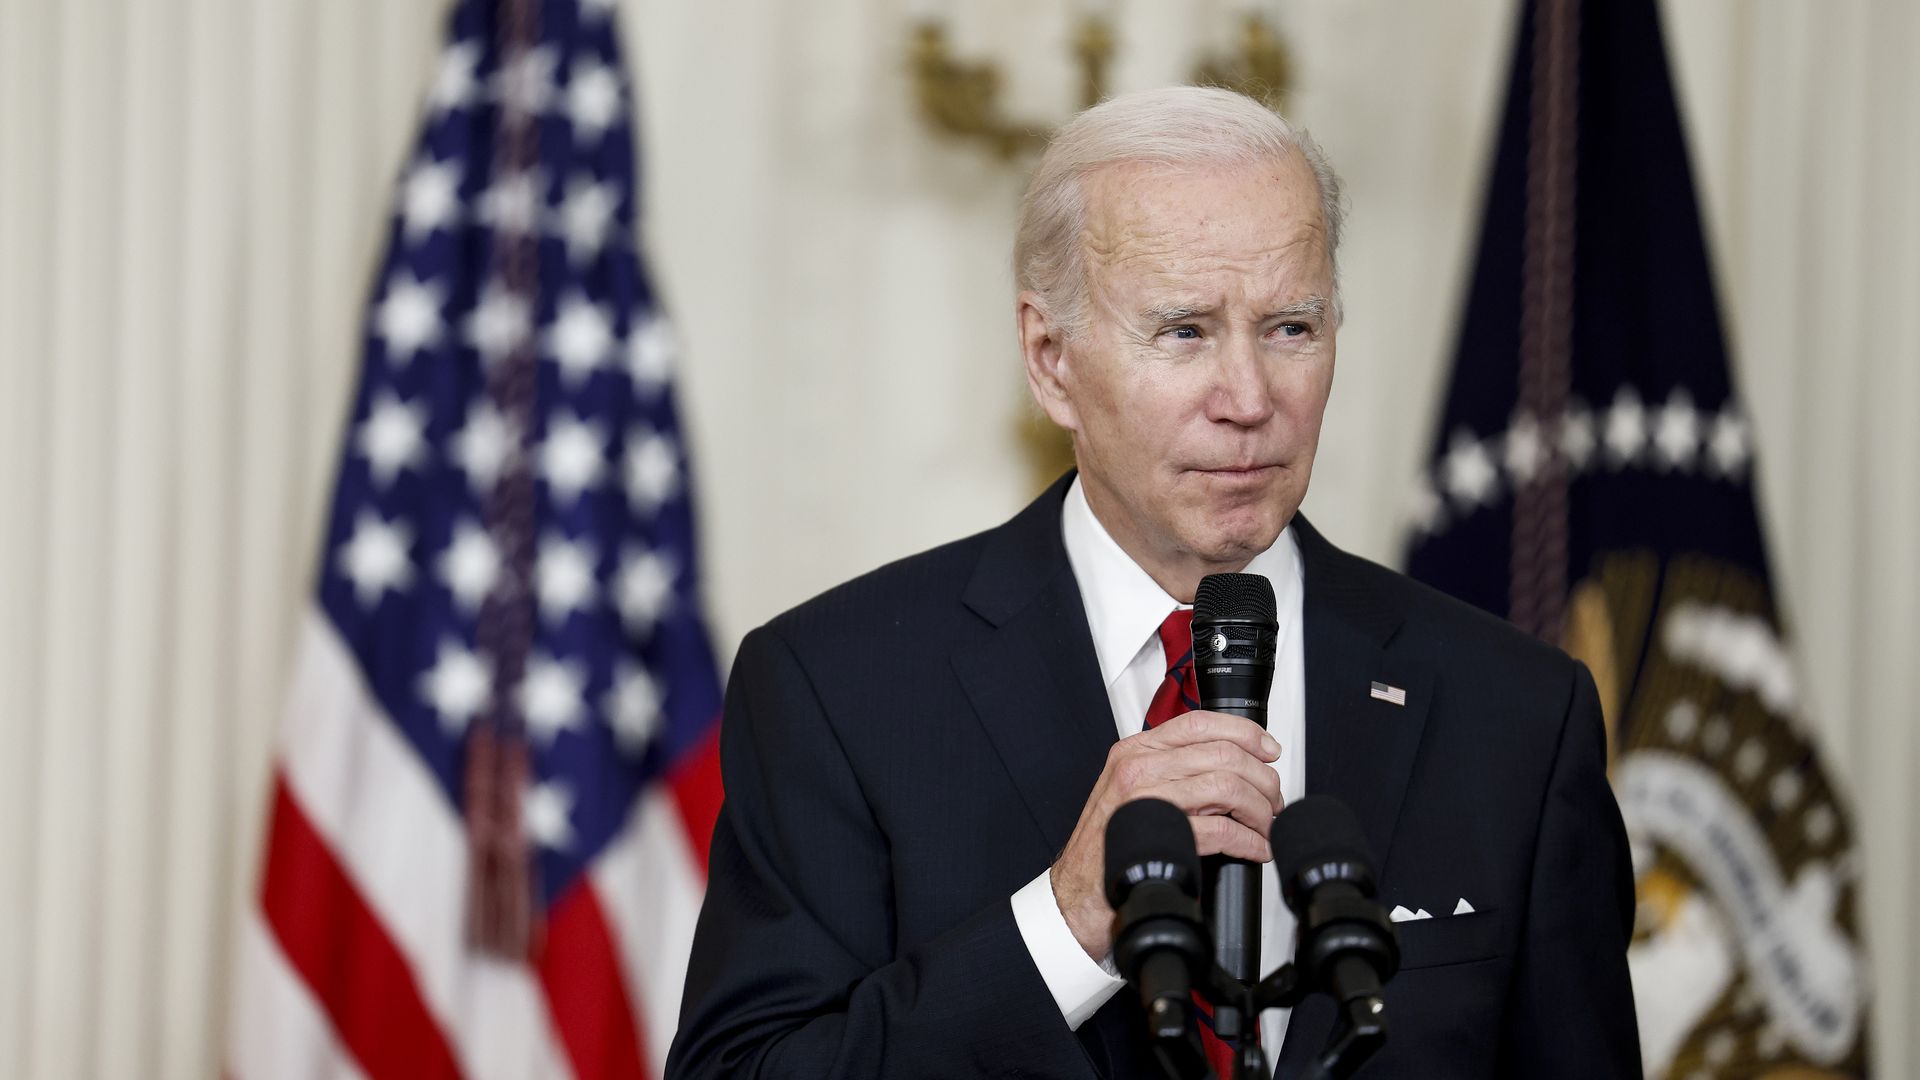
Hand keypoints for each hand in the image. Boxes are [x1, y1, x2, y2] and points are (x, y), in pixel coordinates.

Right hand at [1048, 710, 1283, 961]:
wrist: (1077, 894)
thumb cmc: (1106, 846)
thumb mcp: (1132, 791)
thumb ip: (1170, 770)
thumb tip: (1227, 765)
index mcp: (1135, 751)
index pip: (1200, 723)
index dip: (1245, 733)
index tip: (1268, 750)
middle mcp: (1139, 768)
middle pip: (1223, 754)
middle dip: (1262, 779)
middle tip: (1272, 801)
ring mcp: (1147, 800)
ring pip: (1227, 787)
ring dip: (1259, 811)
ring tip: (1264, 827)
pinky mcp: (1160, 837)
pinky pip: (1221, 829)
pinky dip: (1249, 841)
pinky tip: (1255, 849)